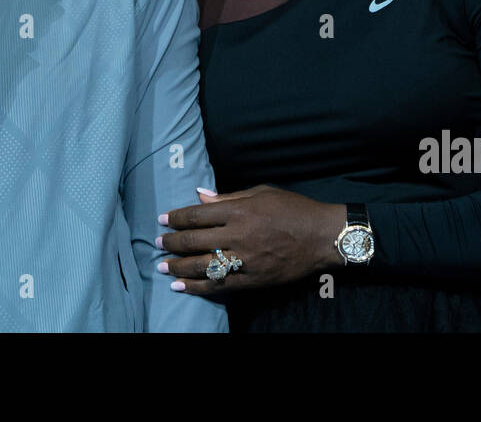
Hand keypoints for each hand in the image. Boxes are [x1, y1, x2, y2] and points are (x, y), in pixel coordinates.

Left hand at [156, 185, 346, 295]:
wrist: (322, 237)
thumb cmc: (293, 208)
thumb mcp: (261, 193)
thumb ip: (228, 197)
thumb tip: (200, 196)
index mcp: (239, 211)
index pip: (197, 215)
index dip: (176, 217)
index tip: (162, 220)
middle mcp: (238, 235)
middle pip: (194, 241)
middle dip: (171, 242)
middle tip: (157, 243)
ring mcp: (245, 260)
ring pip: (202, 266)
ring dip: (178, 267)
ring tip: (163, 266)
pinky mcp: (252, 279)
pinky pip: (219, 286)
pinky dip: (198, 287)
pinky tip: (182, 286)